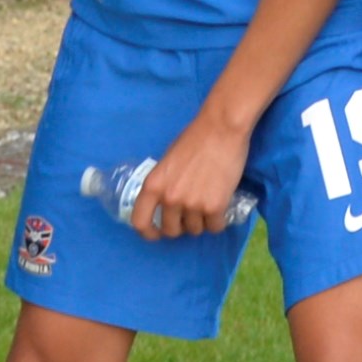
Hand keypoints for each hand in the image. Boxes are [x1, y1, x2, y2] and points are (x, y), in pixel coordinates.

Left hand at [134, 110, 251, 238]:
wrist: (221, 128)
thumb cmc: (194, 139)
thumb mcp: (168, 162)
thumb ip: (164, 184)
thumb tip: (166, 204)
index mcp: (153, 185)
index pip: (140, 222)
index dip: (148, 233)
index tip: (157, 233)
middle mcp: (169, 198)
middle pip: (171, 230)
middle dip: (181, 226)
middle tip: (190, 214)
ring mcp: (192, 204)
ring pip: (195, 230)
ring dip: (201, 222)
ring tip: (208, 203)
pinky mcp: (215, 206)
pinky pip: (215, 227)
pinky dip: (218, 220)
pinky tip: (221, 205)